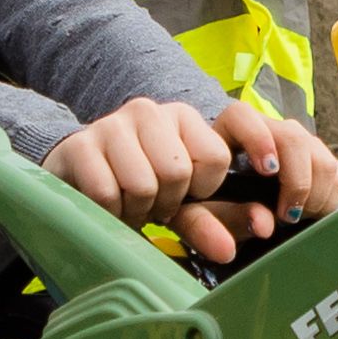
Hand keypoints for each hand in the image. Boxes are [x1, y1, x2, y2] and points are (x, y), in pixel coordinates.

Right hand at [47, 94, 239, 249]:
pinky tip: (106, 203)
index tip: (194, 196)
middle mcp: (150, 110)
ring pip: (143, 184)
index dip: (205, 188)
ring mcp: (112, 124)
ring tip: (130, 203)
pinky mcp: (80, 145)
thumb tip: (264, 227)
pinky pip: (108, 193)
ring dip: (137, 210)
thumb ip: (226, 216)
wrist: (74, 180)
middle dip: (167, 203)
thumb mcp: (186, 203)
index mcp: (184, 118)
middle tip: (153, 203)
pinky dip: (110, 212)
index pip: (216, 156)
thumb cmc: (140, 190)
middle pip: (178, 173)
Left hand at [156, 101, 337, 263]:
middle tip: (286, 216)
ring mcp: (296, 141)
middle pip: (294, 138)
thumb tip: (264, 225)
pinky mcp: (316, 158)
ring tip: (295, 218)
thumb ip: (224, 218)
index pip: (242, 117)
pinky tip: (308, 213)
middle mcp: (267, 128)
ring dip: (315, 194)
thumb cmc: (208, 202)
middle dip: (297, 182)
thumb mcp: (204, 214)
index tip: (267, 173)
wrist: (224, 202)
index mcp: (228, 131)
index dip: (258, 140)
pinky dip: (328, 199)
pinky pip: (336, 174)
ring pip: (321, 156)